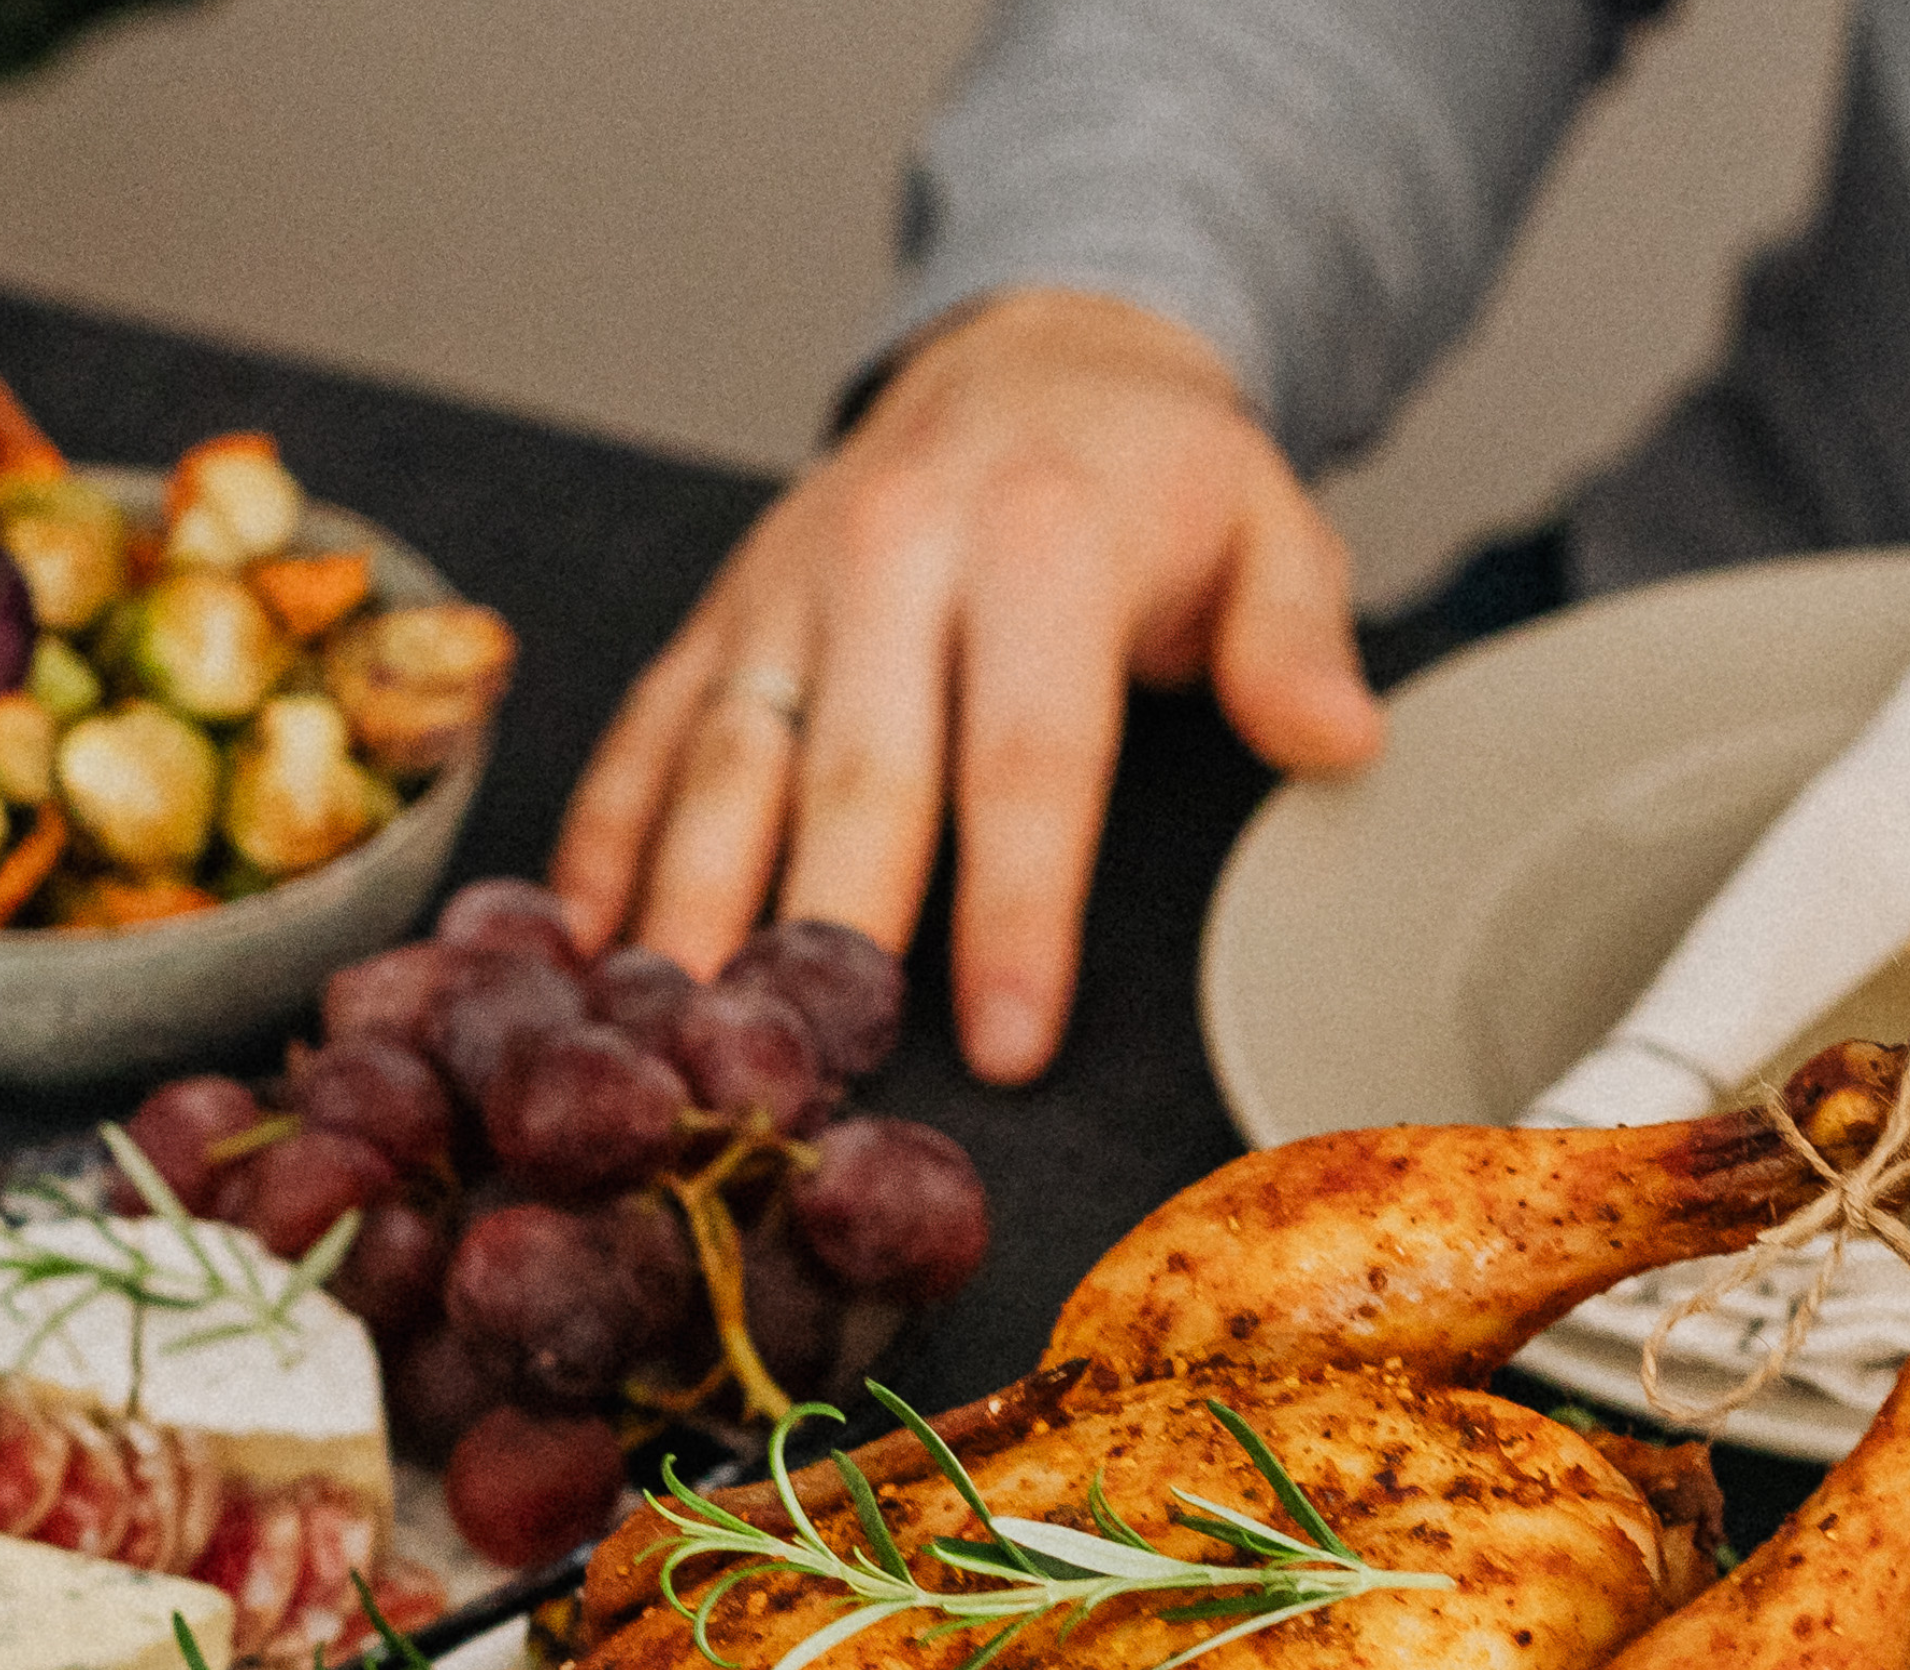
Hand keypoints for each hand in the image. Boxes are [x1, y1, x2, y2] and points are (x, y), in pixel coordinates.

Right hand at [551, 288, 1385, 1082]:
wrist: (1037, 352)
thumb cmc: (1155, 478)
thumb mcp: (1268, 526)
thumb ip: (1296, 639)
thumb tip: (1334, 741)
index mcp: (1042, 542)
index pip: (1027, 759)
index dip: (1014, 914)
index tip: (1001, 1044)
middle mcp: (895, 554)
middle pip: (856, 779)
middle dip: (827, 938)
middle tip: (798, 1078)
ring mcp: (788, 588)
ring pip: (725, 765)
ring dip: (688, 909)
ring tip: (663, 1037)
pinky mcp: (721, 614)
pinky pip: (650, 734)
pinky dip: (602, 842)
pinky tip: (575, 946)